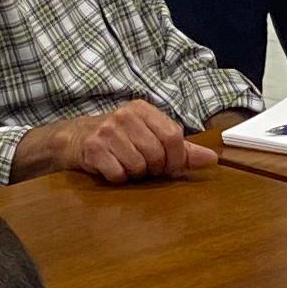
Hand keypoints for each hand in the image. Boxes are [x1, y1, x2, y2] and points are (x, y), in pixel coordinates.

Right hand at [30, 102, 210, 184]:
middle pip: (156, 153)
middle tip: (144, 167)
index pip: (173, 136)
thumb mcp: (150, 136)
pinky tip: (111, 168)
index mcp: (143, 109)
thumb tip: (212, 159)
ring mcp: (107, 131)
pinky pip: (118, 174)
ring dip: (134, 174)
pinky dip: (118, 178)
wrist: (74, 139)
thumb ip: (182, 149)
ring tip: (125, 165)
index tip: (169, 168)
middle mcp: (125, 115)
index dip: (175, 159)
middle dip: (154, 168)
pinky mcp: (93, 148)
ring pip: (138, 166)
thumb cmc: (119, 139)